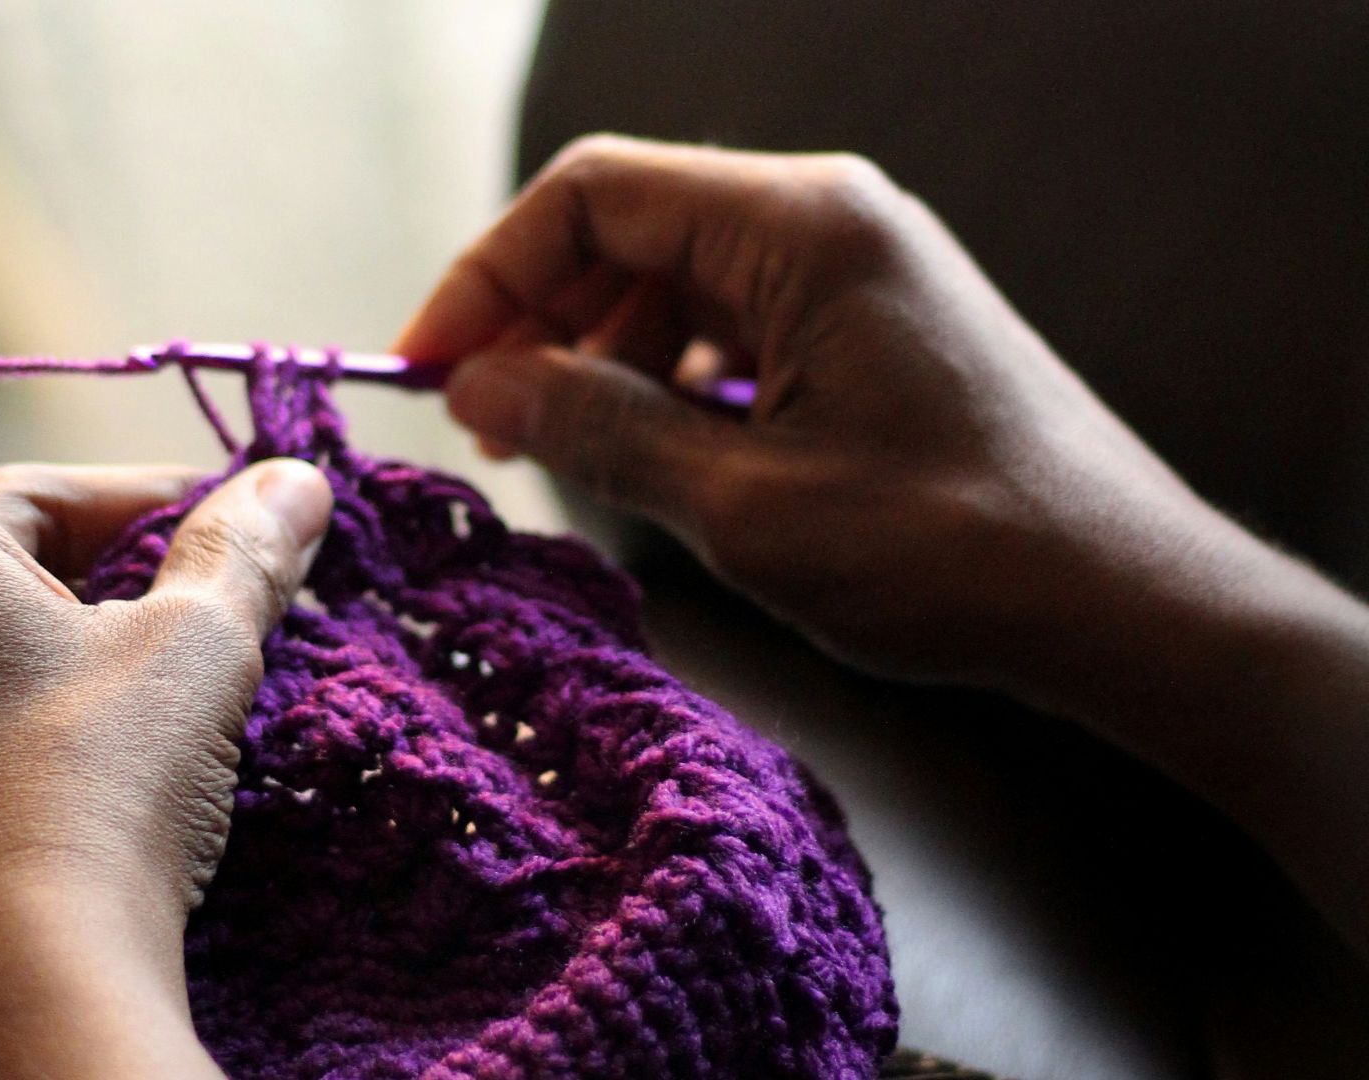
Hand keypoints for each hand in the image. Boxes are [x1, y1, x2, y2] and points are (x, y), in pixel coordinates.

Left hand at [0, 232, 331, 1076]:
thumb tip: (298, 484)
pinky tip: (125, 720)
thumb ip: (242, 552)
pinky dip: (29, 671)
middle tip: (226, 546)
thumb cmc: (91, 789)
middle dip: (99, 520)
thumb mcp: (191, 651)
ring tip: (194, 639)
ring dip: (74, 600)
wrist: (24, 990)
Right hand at [398, 135, 1368, 956]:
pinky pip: (735, 323)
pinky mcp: (871, 325)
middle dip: (539, 320)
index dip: (488, 275)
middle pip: (630, 229)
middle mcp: (829, 219)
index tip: (427, 367)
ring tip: (560, 455)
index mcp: (801, 225)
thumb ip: (597, 430)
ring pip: (676, 280)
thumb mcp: (745, 502)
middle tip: (485, 428)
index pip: (593, 194)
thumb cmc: (954, 552)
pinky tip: (656, 456)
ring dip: (601, 358)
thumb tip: (478, 386)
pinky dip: (671, 380)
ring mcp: (856, 269)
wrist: (1125, 603)